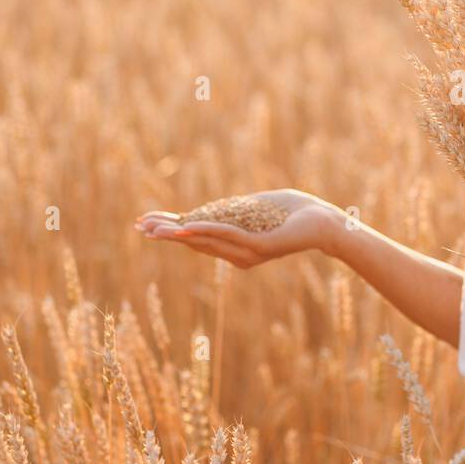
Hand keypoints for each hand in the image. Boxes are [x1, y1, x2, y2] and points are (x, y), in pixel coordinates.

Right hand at [134, 189, 343, 269]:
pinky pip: (229, 236)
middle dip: (166, 234)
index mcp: (234, 246)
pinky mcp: (262, 247)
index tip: (145, 223)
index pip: (196, 238)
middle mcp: (238, 254)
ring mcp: (249, 252)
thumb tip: (213, 209)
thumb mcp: (254, 209)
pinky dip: (208, 230)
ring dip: (179, 234)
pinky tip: (188, 225)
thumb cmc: (293, 212)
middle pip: (195, 243)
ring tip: (155, 229)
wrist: (324, 222)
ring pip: (207, 241)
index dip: (170, 230)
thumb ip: (232, 212)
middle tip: (139, 227)